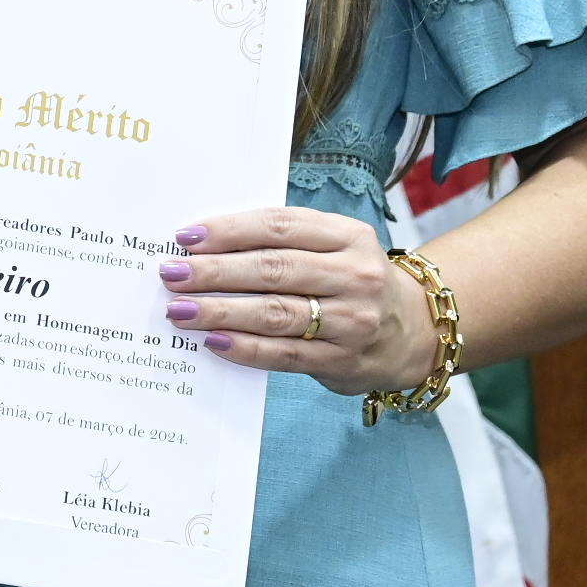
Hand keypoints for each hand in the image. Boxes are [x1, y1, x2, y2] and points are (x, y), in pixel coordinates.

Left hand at [159, 206, 432, 396]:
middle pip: (272, 269)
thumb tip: (208, 243)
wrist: (414, 332)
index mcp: (348, 236)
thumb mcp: (336, 247)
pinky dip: (245, 348)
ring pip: (275, 313)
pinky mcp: (342, 360)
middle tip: (171, 274)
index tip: (186, 237)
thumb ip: (285, 241)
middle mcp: (355, 275)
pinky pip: (284, 354)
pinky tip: (213, 341)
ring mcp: (352, 321)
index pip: (279, 227)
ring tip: (181, 310)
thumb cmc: (352, 280)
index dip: (229, 230)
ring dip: (221, 311)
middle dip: (215, 271)